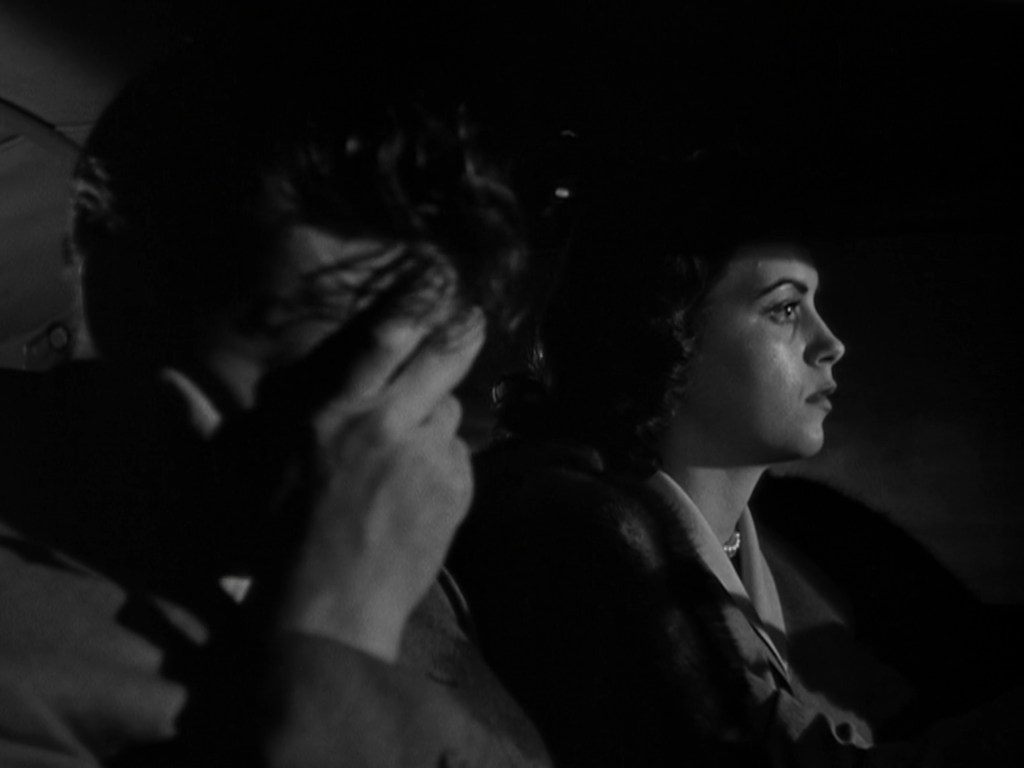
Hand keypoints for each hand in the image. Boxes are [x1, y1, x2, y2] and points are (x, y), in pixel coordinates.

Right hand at [222, 306, 484, 661]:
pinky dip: (446, 462)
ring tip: (415, 443)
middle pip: (441, 360)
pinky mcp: (455, 490)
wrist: (328, 608)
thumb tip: (159, 379)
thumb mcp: (232, 479)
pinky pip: (460, 457)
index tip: (438, 284)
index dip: (415, 307)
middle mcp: (388, 424)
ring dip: (437, 417)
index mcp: (336, 413)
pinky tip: (421, 488)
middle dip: (461, 335)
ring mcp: (427, 457)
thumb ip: (203, 423)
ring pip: (450, 412)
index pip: (383, 341)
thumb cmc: (273, 542)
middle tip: (476, 320)